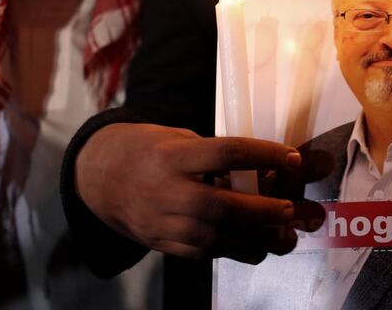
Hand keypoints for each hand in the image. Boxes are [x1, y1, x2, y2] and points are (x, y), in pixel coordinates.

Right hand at [76, 123, 304, 263]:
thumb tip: (263, 172)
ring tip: (281, 235)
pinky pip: (202, 253)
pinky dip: (233, 252)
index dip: (263, 155)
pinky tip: (255, 246)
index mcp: (171, 156)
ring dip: (253, 239)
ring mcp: (160, 222)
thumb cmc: (148, 150)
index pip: (226, 153)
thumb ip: (214, 156)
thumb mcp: (177, 138)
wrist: (100, 177)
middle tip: (288, 209)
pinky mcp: (161, 244)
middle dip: (261, 211)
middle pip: (220, 206)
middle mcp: (165, 191)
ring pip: (213, 238)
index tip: (291, 157)